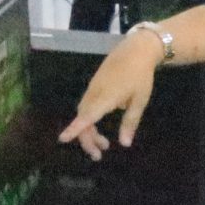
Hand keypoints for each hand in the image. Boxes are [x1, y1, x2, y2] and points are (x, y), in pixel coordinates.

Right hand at [56, 30, 167, 159]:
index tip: (63, 138)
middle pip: (83, 119)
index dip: (74, 128)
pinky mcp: (94, 86)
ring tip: (104, 144)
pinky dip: (89, 120)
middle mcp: (94, 94)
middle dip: (87, 139)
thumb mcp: (140, 101)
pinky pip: (86, 106)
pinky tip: (100, 126)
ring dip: (89, 130)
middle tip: (99, 155)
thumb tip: (125, 144)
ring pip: (84, 113)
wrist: (135, 50)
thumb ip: (130, 122)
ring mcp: (92, 89)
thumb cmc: (141, 76)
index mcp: (106, 98)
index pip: (86, 116)